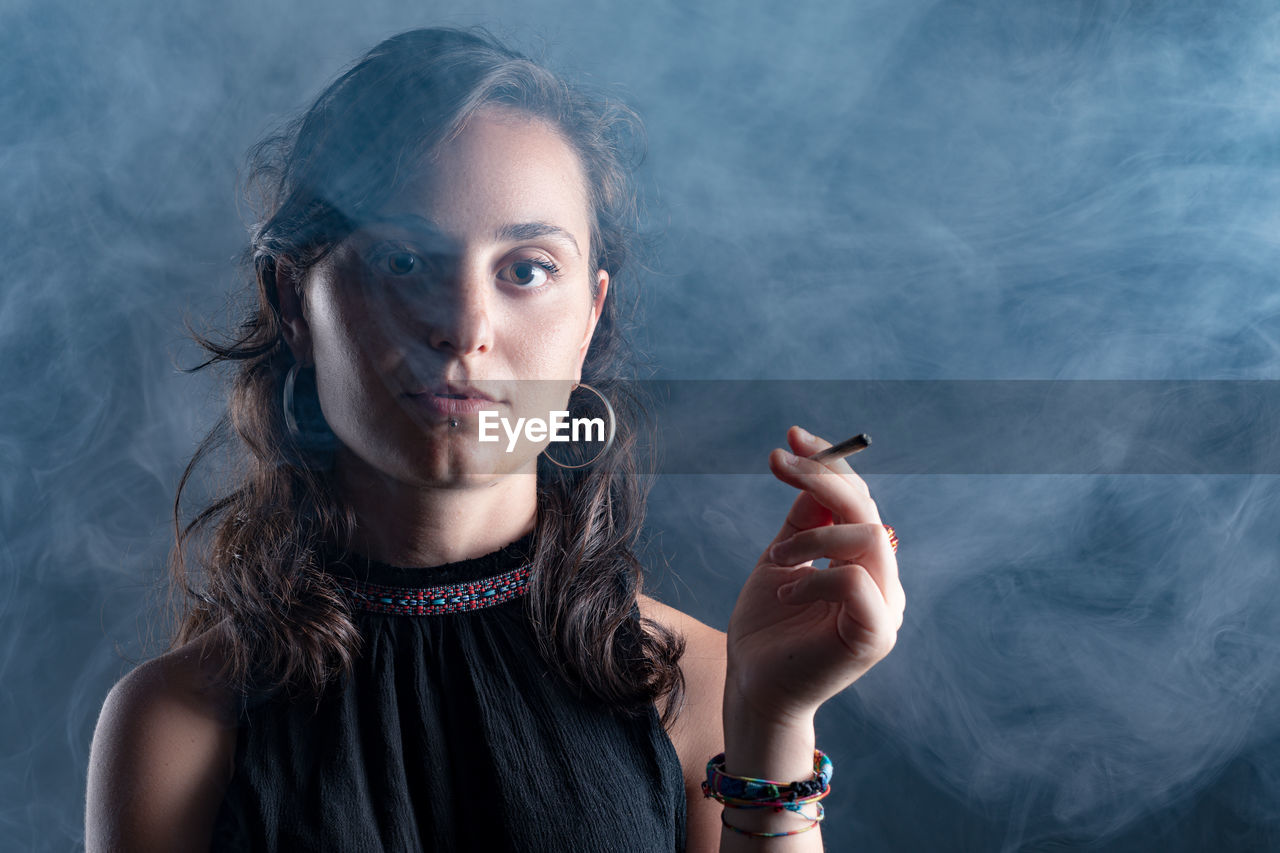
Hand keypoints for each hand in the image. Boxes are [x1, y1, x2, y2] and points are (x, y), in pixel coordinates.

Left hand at [725, 425, 905, 724]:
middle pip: (867, 508)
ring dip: (813, 537)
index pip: (859, 499)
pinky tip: (786, 592)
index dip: (829, 463)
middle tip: (779, 462)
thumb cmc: (766, 628)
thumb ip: (803, 518)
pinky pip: (856, 580)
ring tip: (776, 562)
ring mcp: (886, 608)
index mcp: (865, 561)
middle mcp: (884, 580)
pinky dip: (815, 577)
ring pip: (867, 536)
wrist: (753, 687)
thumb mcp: (781, 558)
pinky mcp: (876, 635)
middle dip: (822, 477)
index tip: (791, 439)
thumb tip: (810, 462)